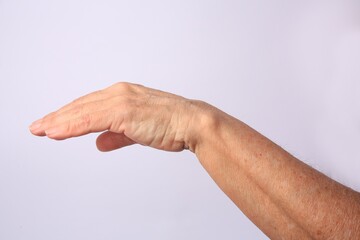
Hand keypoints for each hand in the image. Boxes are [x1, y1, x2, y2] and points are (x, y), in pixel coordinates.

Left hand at [29, 82, 205, 151]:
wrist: (190, 123)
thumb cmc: (170, 124)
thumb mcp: (137, 129)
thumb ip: (117, 135)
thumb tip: (99, 142)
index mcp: (123, 94)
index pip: (89, 104)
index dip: (69, 114)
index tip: (54, 123)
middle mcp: (119, 93)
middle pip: (81, 105)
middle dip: (58, 117)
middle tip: (38, 127)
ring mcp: (121, 100)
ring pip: (82, 111)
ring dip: (59, 122)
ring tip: (41, 130)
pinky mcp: (124, 111)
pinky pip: (91, 119)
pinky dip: (72, 126)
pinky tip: (56, 132)